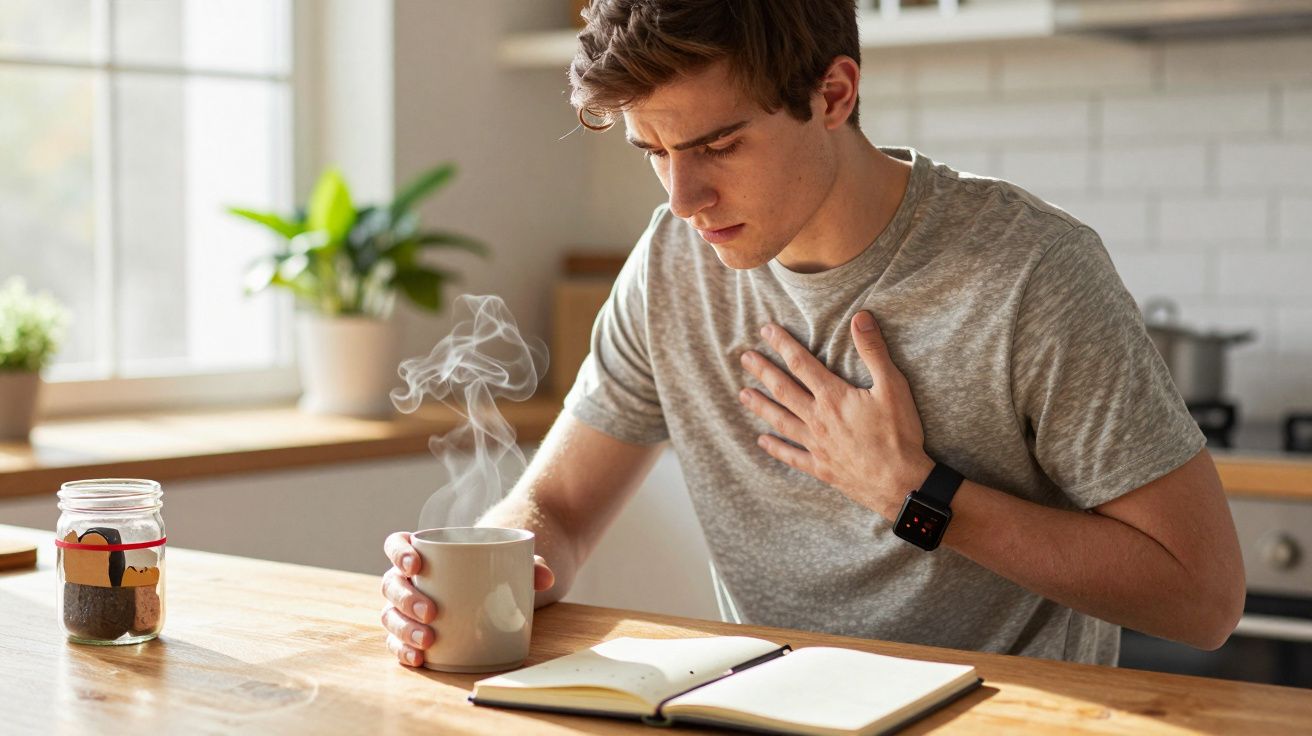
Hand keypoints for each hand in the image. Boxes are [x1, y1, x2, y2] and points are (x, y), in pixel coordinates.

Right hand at [381, 531, 555, 666]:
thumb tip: (546, 578)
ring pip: (391, 615)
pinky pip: (398, 642)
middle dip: (406, 599)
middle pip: (392, 584)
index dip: (399, 552)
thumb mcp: (514, 562)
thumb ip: (530, 564)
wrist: (498, 589)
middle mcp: (409, 579)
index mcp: (425, 552)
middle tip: (432, 612)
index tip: (417, 564)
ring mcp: (408, 608)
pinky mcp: (414, 633)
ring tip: (428, 640)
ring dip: (404, 629)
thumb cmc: (497, 568)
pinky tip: (418, 659)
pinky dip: (404, 651)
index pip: (397, 544)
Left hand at [737, 312, 933, 519]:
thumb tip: (861, 317)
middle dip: (764, 371)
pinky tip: (762, 441)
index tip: (766, 331)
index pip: (801, 364)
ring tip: (743, 394)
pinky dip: (776, 448)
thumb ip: (874, 351)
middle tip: (745, 357)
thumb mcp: (893, 386)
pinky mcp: (821, 467)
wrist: (901, 482)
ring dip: (761, 406)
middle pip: (784, 390)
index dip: (783, 345)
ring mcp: (816, 445)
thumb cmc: (899, 433)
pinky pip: (792, 456)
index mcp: (833, 397)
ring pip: (781, 420)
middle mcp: (818, 419)